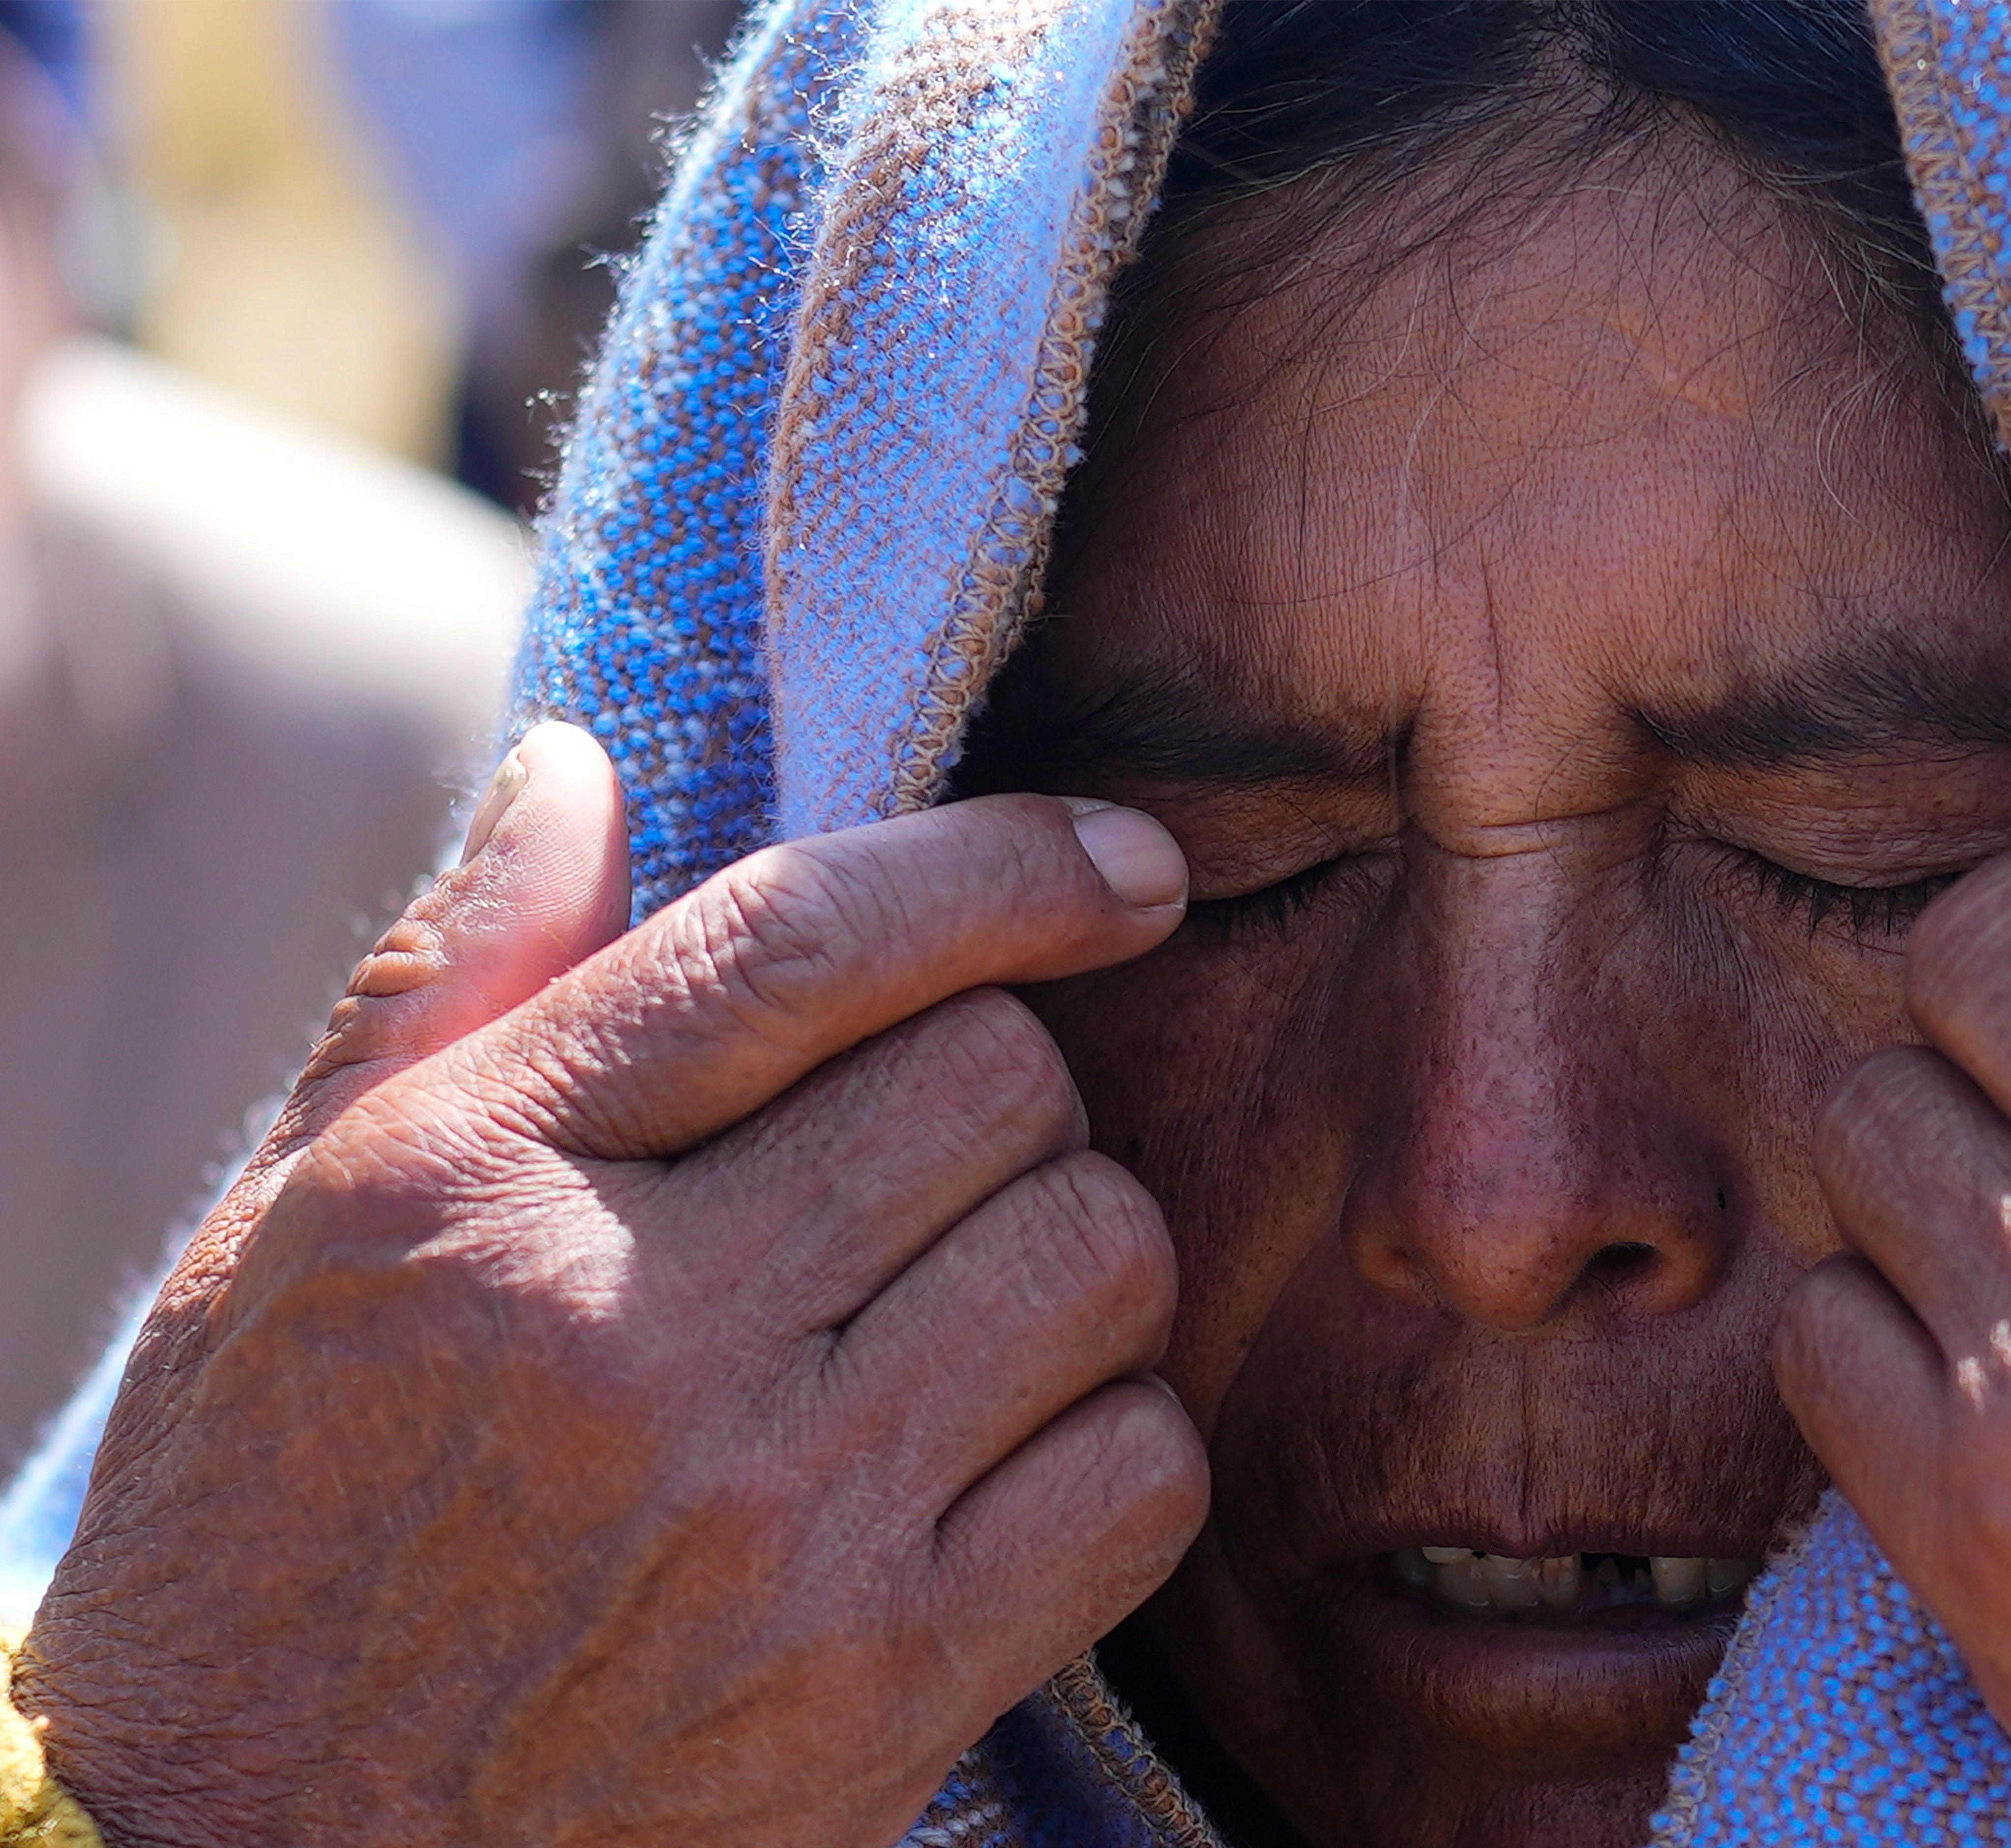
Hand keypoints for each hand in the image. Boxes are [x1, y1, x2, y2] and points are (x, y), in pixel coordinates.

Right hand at [16, 723, 1208, 1846]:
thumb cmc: (264, 1534)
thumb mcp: (283, 1240)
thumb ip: (448, 989)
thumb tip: (581, 772)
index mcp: (479, 1184)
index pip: (807, 938)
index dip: (1011, 867)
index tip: (1124, 866)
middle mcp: (636, 1332)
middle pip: (1001, 1082)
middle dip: (1007, 1098)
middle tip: (930, 1179)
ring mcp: (775, 1514)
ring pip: (1101, 1252)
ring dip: (1076, 1263)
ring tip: (965, 1321)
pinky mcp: (882, 1684)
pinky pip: (1141, 1472)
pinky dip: (1115, 1450)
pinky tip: (1007, 1470)